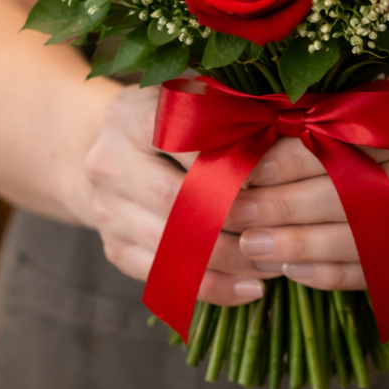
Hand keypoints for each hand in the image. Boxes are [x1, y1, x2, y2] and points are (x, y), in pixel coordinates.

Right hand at [78, 86, 273, 304]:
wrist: (116, 154)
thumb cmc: (176, 123)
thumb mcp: (192, 100)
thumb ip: (228, 111)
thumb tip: (282, 131)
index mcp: (129, 116)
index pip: (176, 136)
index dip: (220, 157)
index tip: (262, 176)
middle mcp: (108, 163)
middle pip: (173, 198)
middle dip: (231, 217)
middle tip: (278, 228)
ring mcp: (106, 210)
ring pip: (170, 245)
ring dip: (229, 259)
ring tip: (274, 263)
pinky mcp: (113, 249)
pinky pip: (164, 278)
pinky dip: (211, 287)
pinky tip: (249, 287)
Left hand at [224, 82, 388, 289]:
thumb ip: (347, 104)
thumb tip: (262, 123)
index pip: (360, 138)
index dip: (299, 155)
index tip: (249, 166)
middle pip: (365, 194)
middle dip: (291, 207)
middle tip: (238, 214)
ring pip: (375, 241)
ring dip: (306, 248)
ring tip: (254, 247)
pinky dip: (339, 275)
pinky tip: (297, 270)